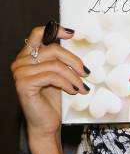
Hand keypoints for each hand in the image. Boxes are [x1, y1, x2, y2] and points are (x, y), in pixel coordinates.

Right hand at [10, 24, 89, 139]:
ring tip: (82, 87)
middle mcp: (20, 62)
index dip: (54, 30)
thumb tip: (74, 42)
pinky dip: (67, 83)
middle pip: (53, 49)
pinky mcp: (24, 84)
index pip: (37, 34)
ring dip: (73, 76)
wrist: (45, 123)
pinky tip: (74, 91)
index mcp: (27, 56)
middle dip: (73, 61)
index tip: (72, 34)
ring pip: (55, 65)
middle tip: (86, 72)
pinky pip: (52, 76)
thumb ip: (60, 59)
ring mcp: (20, 73)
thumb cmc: (52, 100)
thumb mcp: (58, 75)